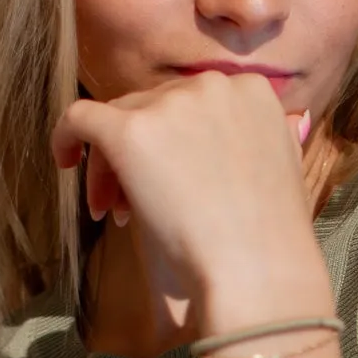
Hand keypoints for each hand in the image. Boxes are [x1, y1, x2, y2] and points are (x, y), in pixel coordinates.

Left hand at [51, 73, 323, 328]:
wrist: (259, 271)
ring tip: (117, 215)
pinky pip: (81, 118)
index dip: (174, 142)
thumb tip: (293, 124)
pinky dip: (68, 137)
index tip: (170, 182)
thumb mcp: (290, 172)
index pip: (191, 104)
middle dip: (140, 157)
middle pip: (152, 108)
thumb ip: (280, 140)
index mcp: (251, 91)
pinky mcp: (132, 131)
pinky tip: (64, 161)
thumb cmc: (272, 240)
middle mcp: (211, 85)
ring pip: (119, 118)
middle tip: (130, 209)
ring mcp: (170, 105)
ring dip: (113, 165)